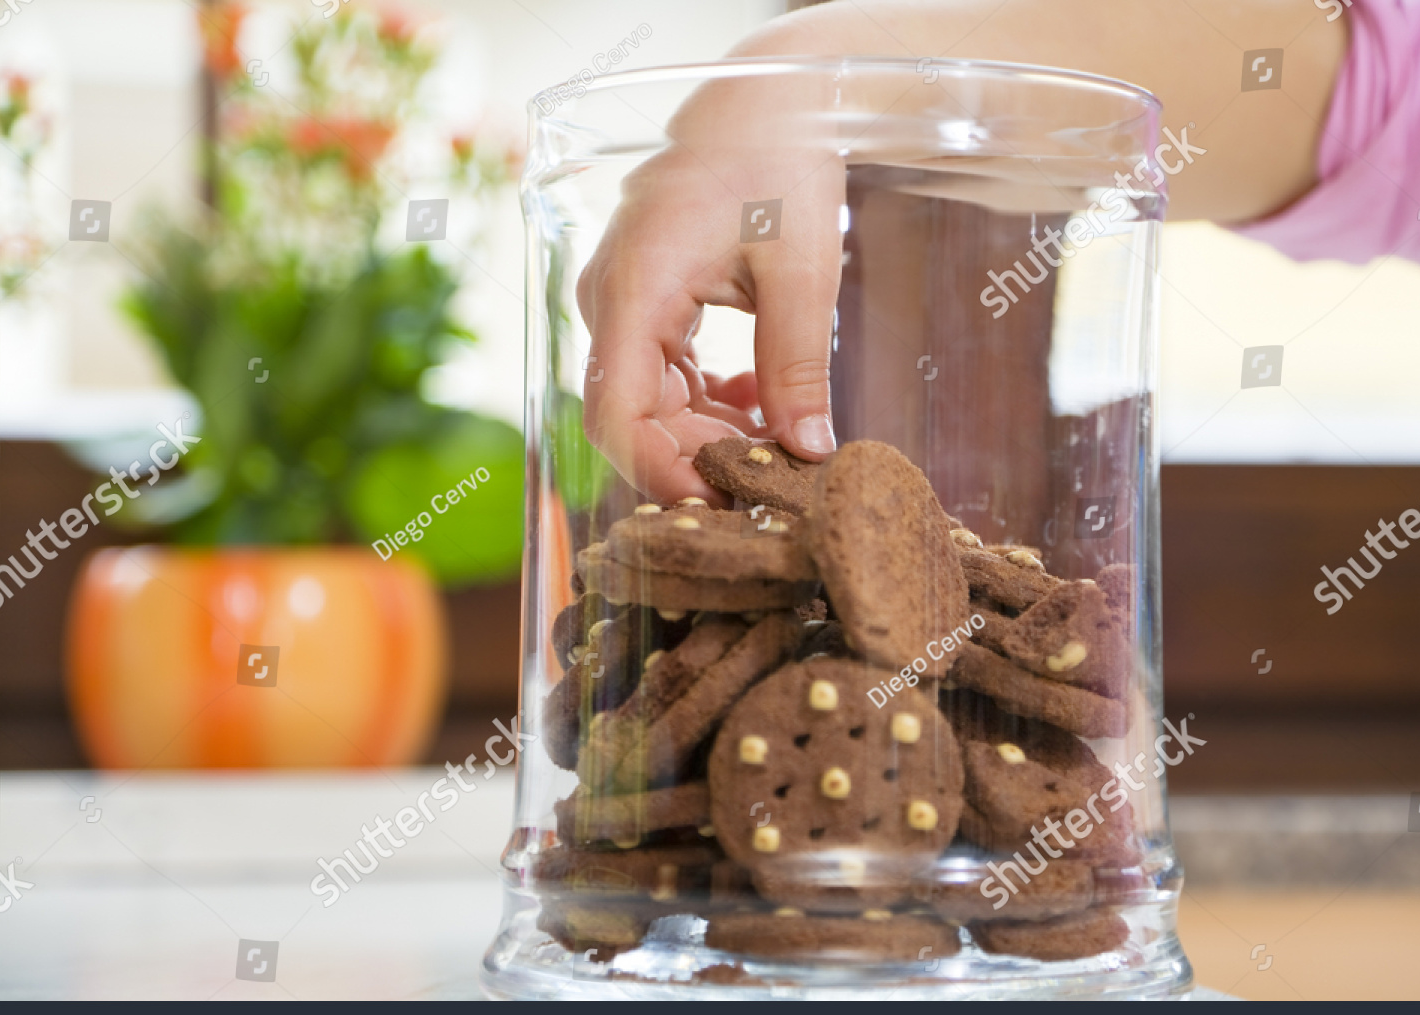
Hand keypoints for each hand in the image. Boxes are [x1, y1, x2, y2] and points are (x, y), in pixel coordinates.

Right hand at [577, 90, 844, 503]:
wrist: (765, 103)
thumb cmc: (777, 162)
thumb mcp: (801, 269)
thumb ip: (797, 364)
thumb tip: (807, 449)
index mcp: (634, 287)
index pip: (615, 412)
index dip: (657, 471)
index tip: (716, 506)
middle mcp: (611, 299)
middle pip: (631, 416)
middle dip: (696, 458)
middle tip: (769, 484)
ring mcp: (622, 301)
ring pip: (647, 402)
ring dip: (706, 433)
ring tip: (775, 445)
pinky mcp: (645, 303)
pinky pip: (663, 375)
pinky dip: (708, 401)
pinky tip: (758, 402)